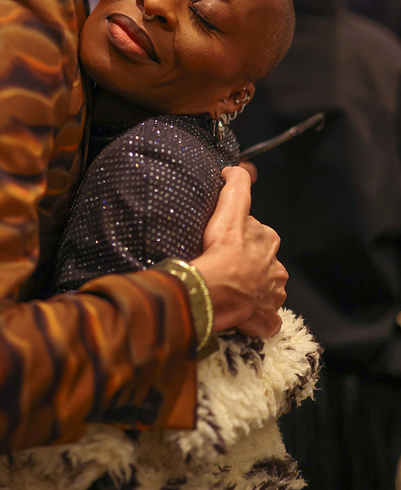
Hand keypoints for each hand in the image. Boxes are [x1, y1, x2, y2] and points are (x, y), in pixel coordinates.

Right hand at [191, 166, 286, 337]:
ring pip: (266, 289)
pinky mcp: (266, 319)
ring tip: (231, 290)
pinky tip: (242, 313)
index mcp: (268, 240)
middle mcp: (276, 268)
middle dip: (250, 264)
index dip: (241, 236)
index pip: (257, 233)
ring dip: (254, 290)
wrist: (214, 291)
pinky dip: (257, 317)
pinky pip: (265, 318)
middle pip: (263, 262)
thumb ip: (237, 186)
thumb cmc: (221, 250)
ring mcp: (272, 295)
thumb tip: (236, 170)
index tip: (226, 241)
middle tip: (226, 267)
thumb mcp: (229, 210)